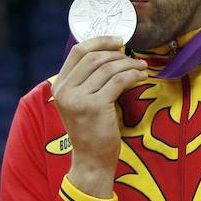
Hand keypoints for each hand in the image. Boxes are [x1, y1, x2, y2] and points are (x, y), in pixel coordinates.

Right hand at [52, 36, 147, 197]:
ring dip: (129, 64)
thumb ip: (84, 80)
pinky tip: (141, 76)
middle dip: (117, 54)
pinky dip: (133, 75)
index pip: (77, 52)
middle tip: (132, 57)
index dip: (100, 41)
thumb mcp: (78, 102)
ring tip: (141, 67)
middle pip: (93, 57)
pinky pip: (119, 81)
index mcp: (58, 86)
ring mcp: (78, 99)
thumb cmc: (89, 130)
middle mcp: (64, 91)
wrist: (91, 159)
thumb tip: (108, 53)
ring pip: (108, 68)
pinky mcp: (95, 107)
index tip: (118, 41)